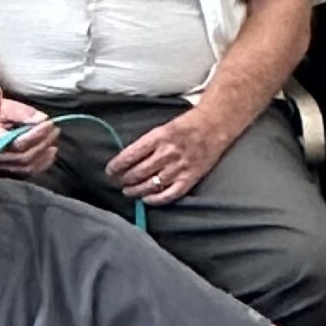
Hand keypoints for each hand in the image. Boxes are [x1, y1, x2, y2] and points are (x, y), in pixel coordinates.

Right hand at [0, 96, 59, 177]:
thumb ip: (19, 111)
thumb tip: (41, 118)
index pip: (18, 144)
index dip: (36, 135)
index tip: (49, 123)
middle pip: (23, 158)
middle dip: (42, 143)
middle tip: (54, 130)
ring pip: (24, 168)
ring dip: (43, 156)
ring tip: (53, 143)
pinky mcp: (1, 172)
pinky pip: (22, 174)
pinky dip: (39, 165)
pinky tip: (48, 156)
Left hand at [107, 104, 235, 204]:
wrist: (214, 126)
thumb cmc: (188, 125)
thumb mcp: (163, 127)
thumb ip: (147, 143)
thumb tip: (128, 159)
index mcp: (158, 137)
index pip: (130, 155)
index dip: (117, 166)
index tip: (110, 170)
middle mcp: (167, 153)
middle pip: (138, 172)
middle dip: (124, 179)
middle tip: (118, 181)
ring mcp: (179, 167)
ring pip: (150, 185)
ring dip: (135, 190)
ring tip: (128, 191)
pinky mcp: (189, 178)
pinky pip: (169, 194)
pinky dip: (155, 199)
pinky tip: (147, 199)